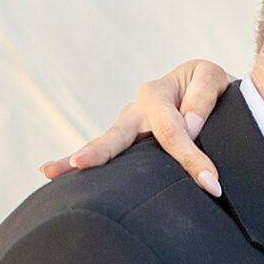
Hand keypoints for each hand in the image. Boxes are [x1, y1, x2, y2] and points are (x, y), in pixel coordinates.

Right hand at [40, 61, 232, 195]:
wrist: (207, 92)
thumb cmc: (211, 87)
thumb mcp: (214, 79)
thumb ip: (203, 98)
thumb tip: (189, 126)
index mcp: (156, 93)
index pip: (171, 131)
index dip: (191, 158)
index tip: (213, 184)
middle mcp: (135, 110)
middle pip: (115, 136)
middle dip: (99, 152)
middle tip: (80, 164)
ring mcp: (126, 127)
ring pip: (102, 146)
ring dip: (77, 160)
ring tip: (49, 173)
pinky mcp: (126, 142)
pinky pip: (106, 154)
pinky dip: (82, 163)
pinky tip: (50, 173)